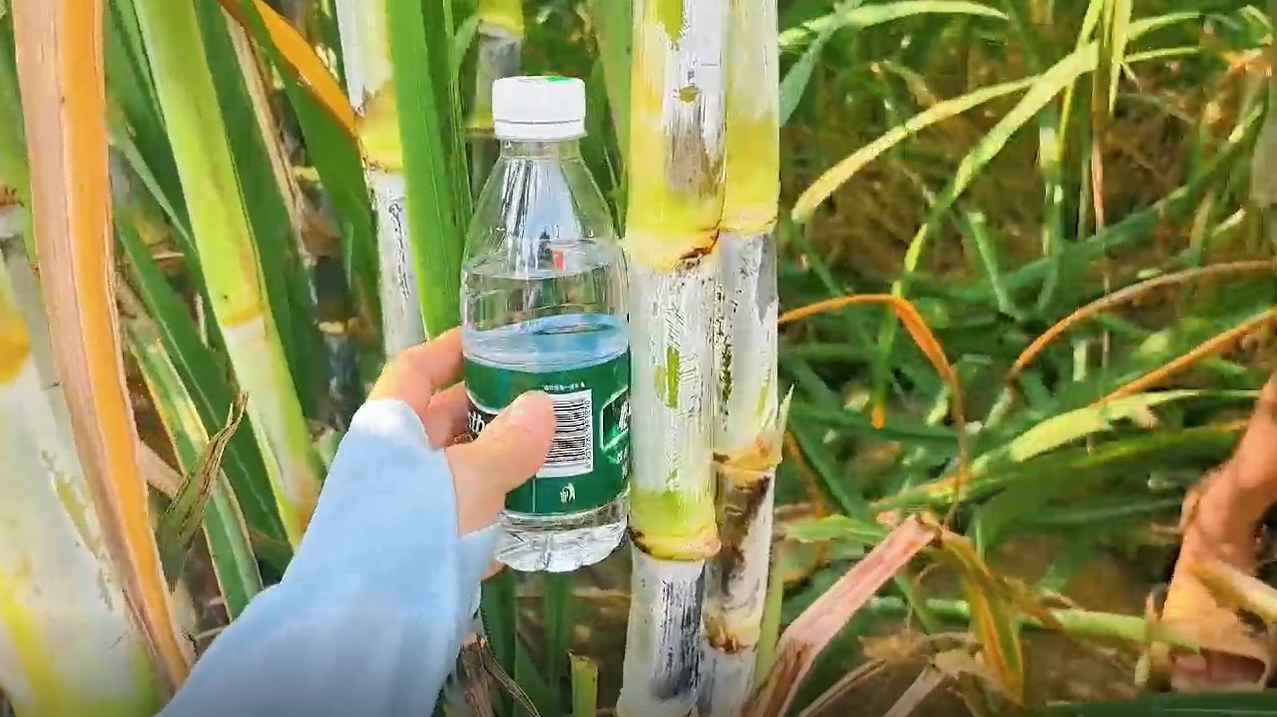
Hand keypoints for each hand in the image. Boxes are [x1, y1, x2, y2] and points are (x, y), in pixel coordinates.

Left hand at [368, 328, 556, 543]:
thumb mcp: (470, 480)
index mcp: (389, 430)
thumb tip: (541, 404)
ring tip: (550, 453)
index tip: (490, 339)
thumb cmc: (414, 532)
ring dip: (497, 462)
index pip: (414, 371)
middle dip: (488, 409)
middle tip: (543, 400)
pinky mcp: (416, 553)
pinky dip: (492, 513)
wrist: (367, 626)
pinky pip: (458, 520)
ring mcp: (401, 511)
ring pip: (454, 472)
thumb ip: (508, 442)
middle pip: (439, 422)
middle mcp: (389, 465)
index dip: (449, 350)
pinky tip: (530, 515)